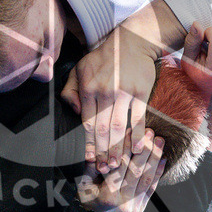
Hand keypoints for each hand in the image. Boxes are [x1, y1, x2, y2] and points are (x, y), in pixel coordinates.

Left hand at [60, 27, 156, 172]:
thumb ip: (70, 90)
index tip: (90, 159)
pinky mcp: (140, 92)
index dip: (89, 144)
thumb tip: (74, 112)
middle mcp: (104, 92)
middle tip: (105, 168)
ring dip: (118, 148)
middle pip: (102, 129)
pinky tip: (136, 148)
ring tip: (117, 163)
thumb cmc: (103, 59)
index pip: (87, 123)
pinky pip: (138, 118)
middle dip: (102, 152)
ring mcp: (123, 93)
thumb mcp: (80, 69)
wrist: (131, 42)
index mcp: (88, 89)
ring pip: (119, 127)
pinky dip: (137, 135)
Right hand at [75, 129, 165, 211]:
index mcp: (107, 195)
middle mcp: (123, 202)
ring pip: (146, 178)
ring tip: (160, 141)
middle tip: (150, 132)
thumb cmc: (89, 200)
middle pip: (136, 171)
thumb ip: (91, 167)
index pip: (119, 167)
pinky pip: (151, 188)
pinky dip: (158, 173)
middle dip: (144, 149)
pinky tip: (163, 159)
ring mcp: (134, 206)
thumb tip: (96, 148)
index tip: (131, 131)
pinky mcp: (141, 207)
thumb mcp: (84, 185)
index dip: (126, 148)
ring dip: (155, 158)